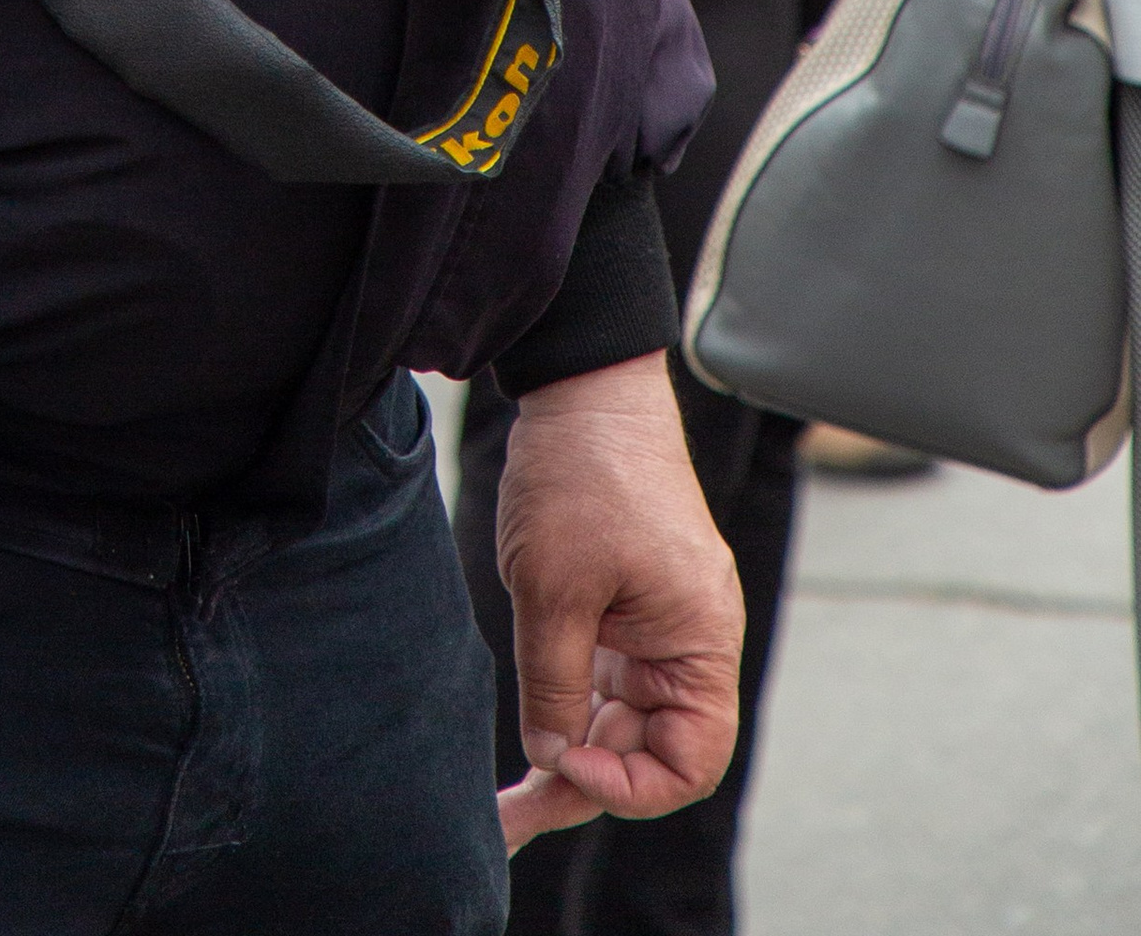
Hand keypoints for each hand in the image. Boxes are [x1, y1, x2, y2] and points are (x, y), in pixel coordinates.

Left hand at [493, 353, 742, 854]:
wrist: (582, 386)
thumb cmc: (583, 475)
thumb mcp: (555, 588)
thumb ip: (555, 681)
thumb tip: (550, 755)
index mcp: (699, 642)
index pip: (690, 760)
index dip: (630, 784)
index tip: (564, 763)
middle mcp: (687, 642)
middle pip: (651, 747)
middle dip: (585, 782)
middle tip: (509, 818)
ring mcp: (654, 624)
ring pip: (620, 716)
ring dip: (569, 750)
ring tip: (505, 796)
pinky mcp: (621, 604)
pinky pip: (602, 676)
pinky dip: (567, 705)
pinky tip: (526, 734)